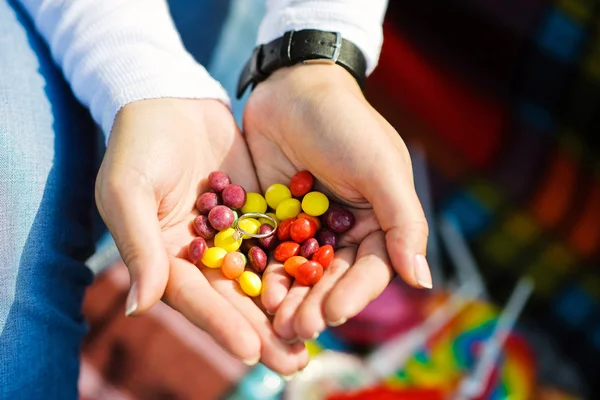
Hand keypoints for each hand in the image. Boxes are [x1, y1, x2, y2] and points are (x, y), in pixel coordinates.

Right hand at [95, 98, 307, 374]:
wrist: (171, 100)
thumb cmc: (138, 144)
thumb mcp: (129, 191)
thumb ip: (139, 247)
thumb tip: (140, 306)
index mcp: (166, 257)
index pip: (195, 297)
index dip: (220, 324)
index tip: (249, 352)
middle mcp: (201, 255)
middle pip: (233, 299)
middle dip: (263, 332)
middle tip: (296, 362)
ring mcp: (232, 235)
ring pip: (261, 277)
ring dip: (286, 306)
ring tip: (316, 336)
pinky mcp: (256, 213)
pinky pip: (278, 242)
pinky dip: (297, 263)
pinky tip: (324, 282)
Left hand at [244, 64, 431, 341]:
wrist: (293, 87)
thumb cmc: (345, 124)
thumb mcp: (380, 168)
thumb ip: (403, 221)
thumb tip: (423, 281)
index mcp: (377, 221)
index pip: (369, 269)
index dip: (352, 294)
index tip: (333, 313)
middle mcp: (344, 230)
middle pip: (332, 278)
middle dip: (316, 304)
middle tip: (297, 328)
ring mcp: (307, 226)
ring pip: (300, 272)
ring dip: (290, 298)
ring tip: (275, 321)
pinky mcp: (274, 218)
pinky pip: (269, 251)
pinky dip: (264, 272)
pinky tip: (255, 291)